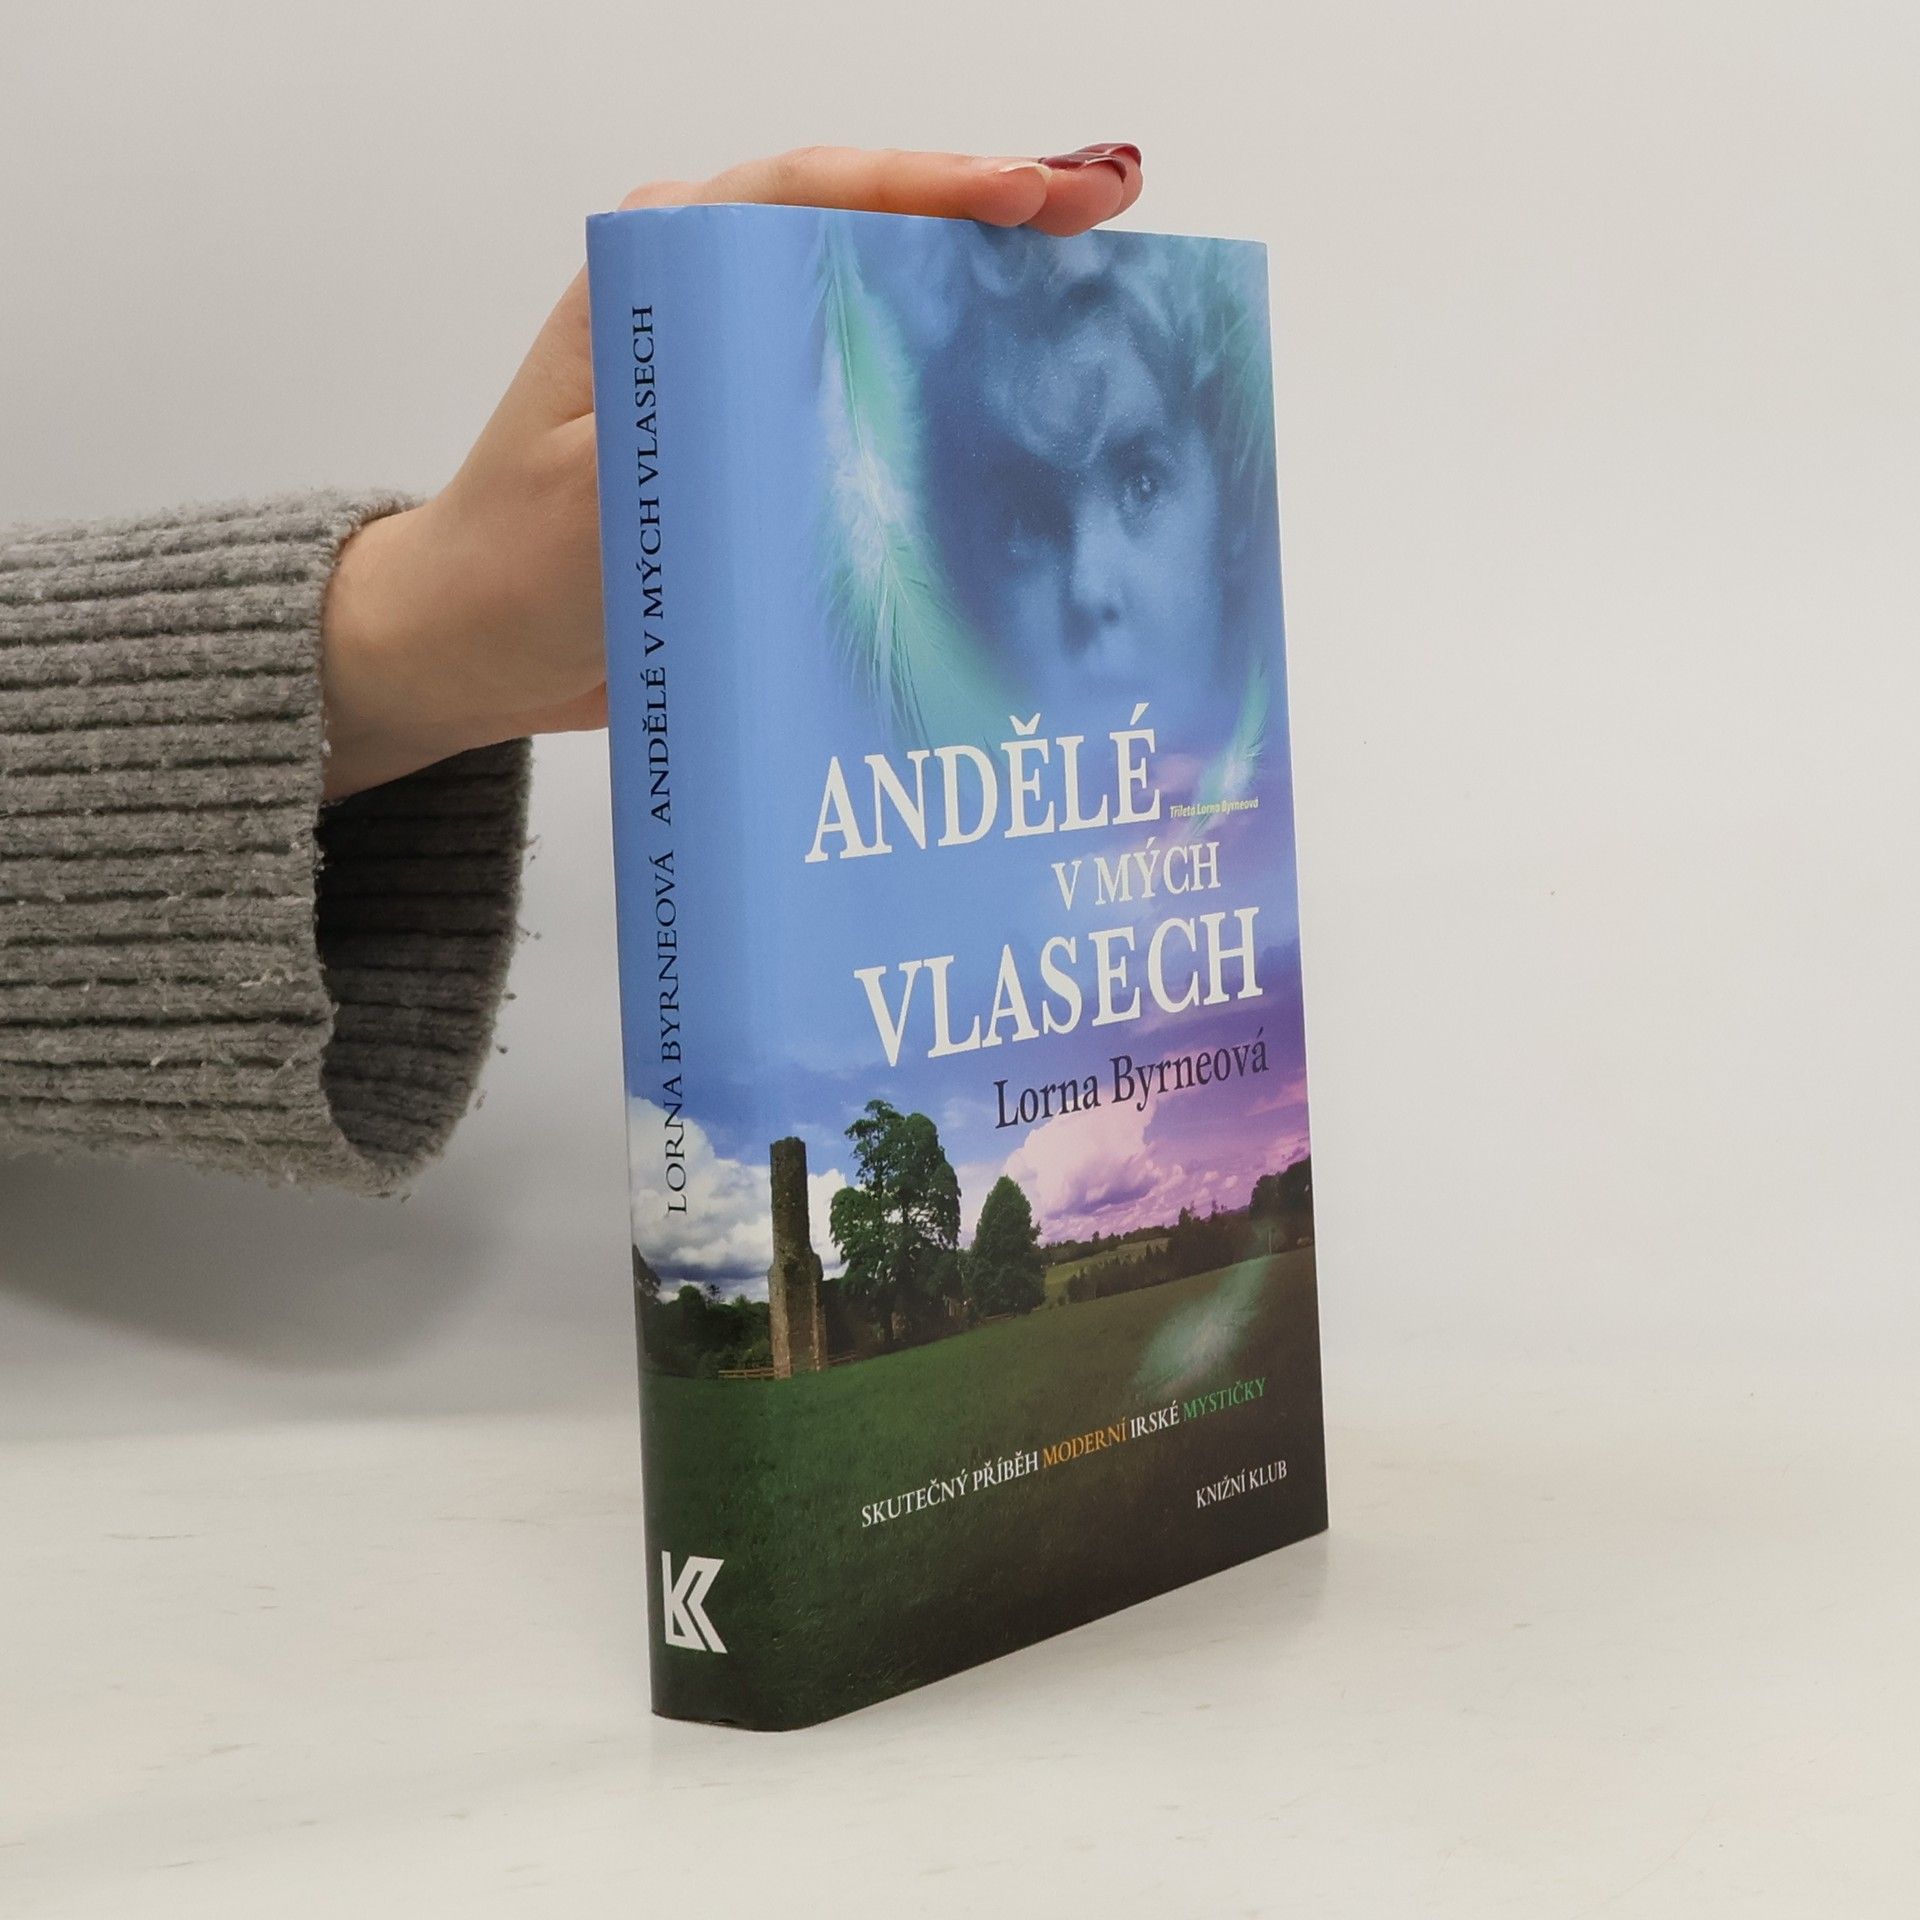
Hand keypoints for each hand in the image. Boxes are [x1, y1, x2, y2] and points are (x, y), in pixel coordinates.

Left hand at [319, 142, 1144, 798]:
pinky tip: (1027, 392)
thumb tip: (835, 416)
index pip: (809, 194)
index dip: (928, 185)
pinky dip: (955, 384)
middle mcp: (710, 302)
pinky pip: (878, 390)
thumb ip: (699, 449)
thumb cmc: (512, 569)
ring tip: (1098, 279)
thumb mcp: (597, 504)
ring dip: (987, 294)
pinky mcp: (771, 438)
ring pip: (884, 303)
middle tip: (1106, 209)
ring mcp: (748, 368)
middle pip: (868, 229)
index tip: (1029, 194)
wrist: (479, 648)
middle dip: (991, 215)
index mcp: (658, 277)